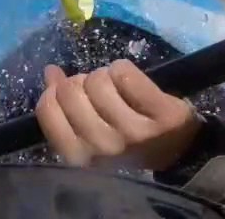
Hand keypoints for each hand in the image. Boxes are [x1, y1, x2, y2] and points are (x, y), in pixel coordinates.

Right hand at [35, 59, 202, 170]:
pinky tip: (132, 82)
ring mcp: (134, 132)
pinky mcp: (160, 113)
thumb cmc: (125, 142)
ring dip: (105, 75)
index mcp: (81, 157)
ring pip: (98, 80)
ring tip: (117, 88)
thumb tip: (49, 72)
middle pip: (71, 91)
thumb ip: (64, 107)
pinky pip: (124, 73)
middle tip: (99, 92)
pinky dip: (124, 68)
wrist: (176, 151)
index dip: (55, 91)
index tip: (72, 92)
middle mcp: (105, 147)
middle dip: (81, 82)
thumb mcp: (90, 132)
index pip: (47, 109)